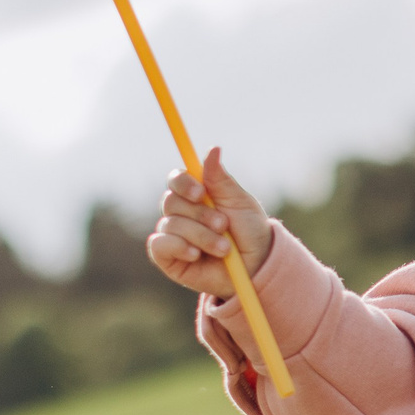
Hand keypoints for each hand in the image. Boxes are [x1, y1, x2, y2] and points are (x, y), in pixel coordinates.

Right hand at [146, 147, 272, 297]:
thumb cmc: (249, 231)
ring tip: (224, 248)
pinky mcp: (167, 258)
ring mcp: (173, 235)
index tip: (201, 193)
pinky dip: (179, 247)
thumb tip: (213, 149)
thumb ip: (221, 178)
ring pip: (171, 225)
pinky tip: (196, 255)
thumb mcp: (239, 201)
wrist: (255, 266)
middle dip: (200, 215)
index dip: (183, 183)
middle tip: (223, 224)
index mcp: (196, 194)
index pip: (176, 179)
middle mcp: (181, 212)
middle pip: (171, 202)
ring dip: (200, 236)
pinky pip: (159, 245)